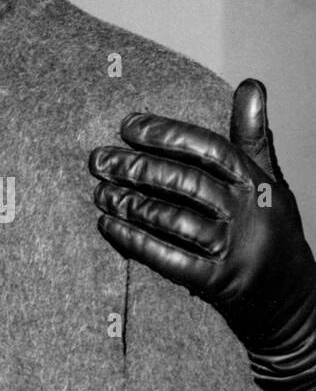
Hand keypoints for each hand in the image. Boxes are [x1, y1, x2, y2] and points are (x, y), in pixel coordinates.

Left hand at [89, 80, 315, 390]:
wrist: (292, 307)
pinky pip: (171, 259)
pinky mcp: (219, 284)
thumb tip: (251, 83)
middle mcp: (251, 216)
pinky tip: (107, 225)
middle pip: (189, 183)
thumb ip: (252, 136)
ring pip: (178, 220)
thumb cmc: (270, 231)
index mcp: (259, 185)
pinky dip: (136, 241)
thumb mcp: (268, 183)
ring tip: (101, 192)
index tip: (127, 124)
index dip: (168, 134)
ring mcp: (236, 252)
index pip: (212, 150)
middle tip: (99, 159)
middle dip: (139, 168)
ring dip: (133, 204)